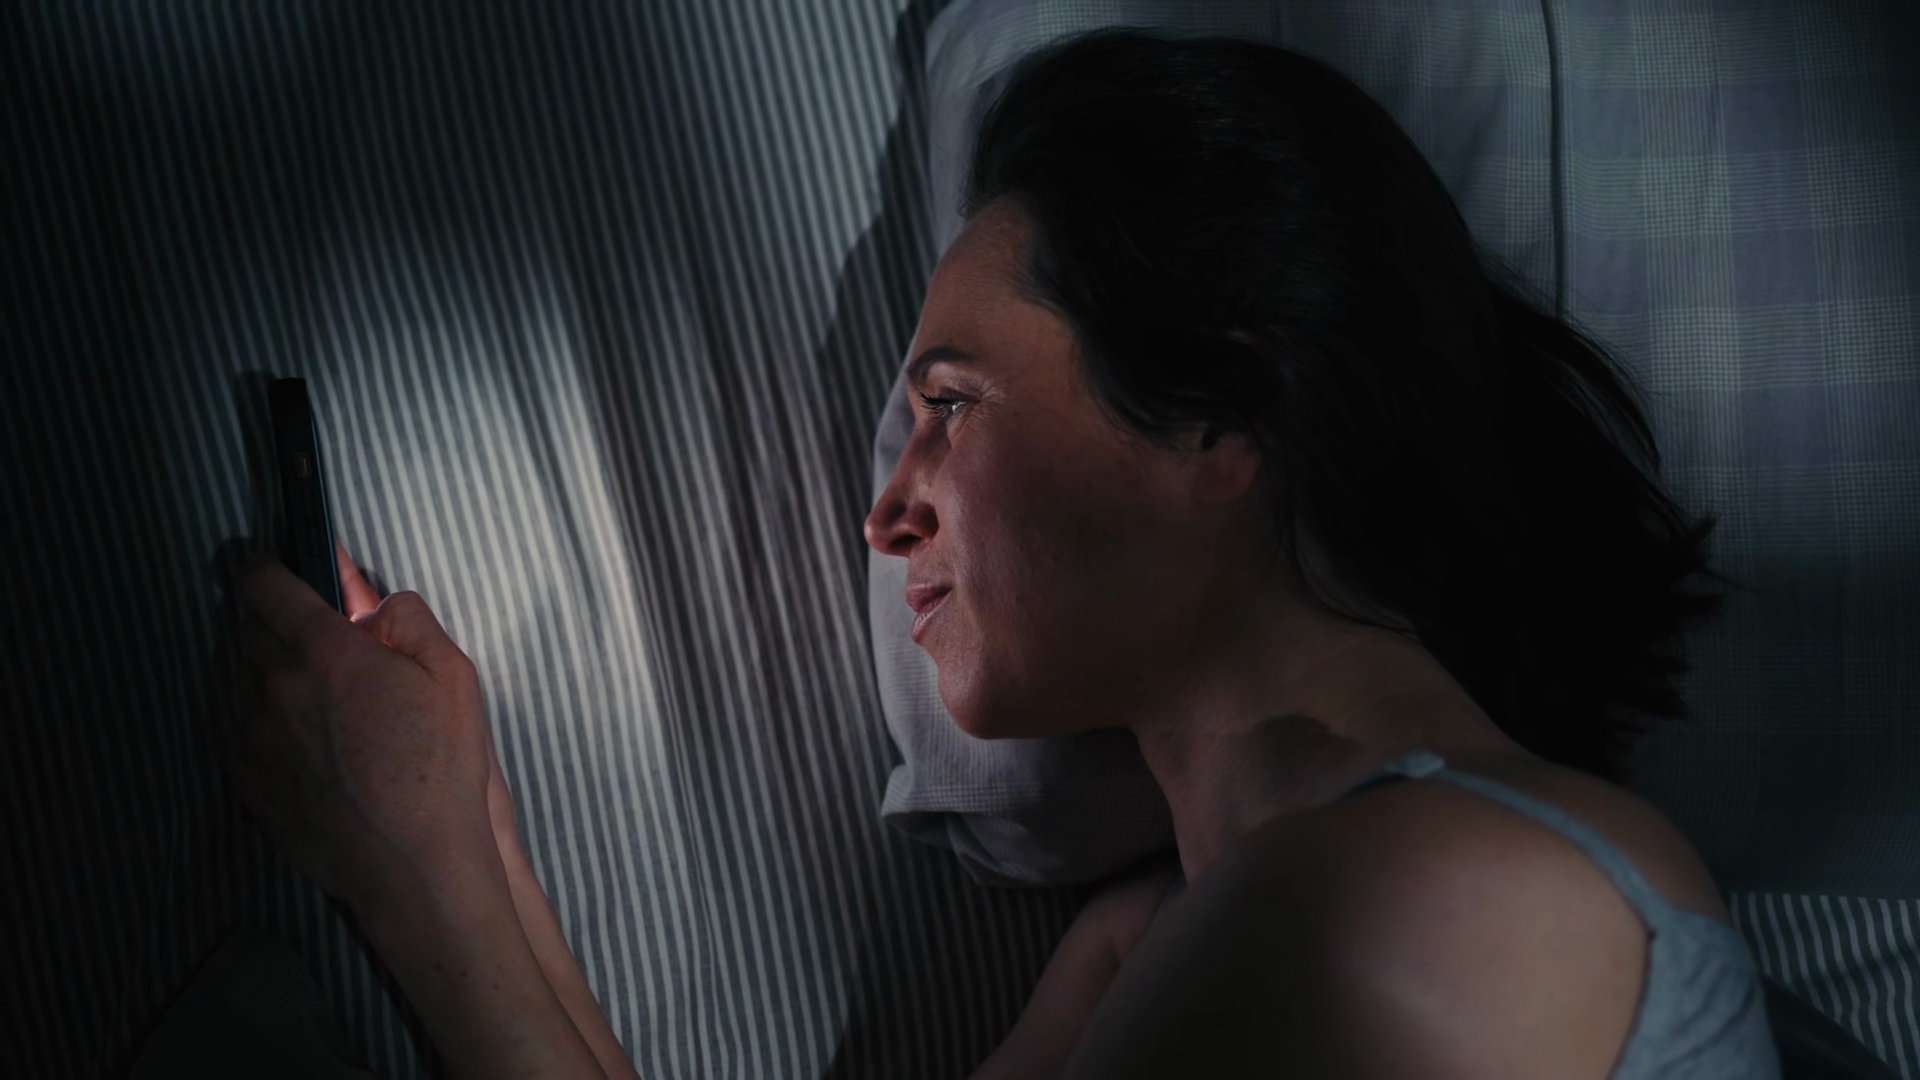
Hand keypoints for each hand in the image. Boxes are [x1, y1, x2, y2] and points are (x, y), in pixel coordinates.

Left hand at [227, 540, 499, 912]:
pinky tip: (302, 733)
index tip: (267, 560)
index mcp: (327, 653)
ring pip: (239, 677)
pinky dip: (261, 715)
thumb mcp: (453, 674)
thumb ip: (407, 618)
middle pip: (246, 627)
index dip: (264, 565)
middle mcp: (276, 688)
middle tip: (300, 622)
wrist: (413, 865)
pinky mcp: (247, 778)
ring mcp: (254, 736)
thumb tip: (372, 597)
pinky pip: (240, 726)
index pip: (267, 585)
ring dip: (263, 665)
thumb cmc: (442, 769)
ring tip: (308, 684)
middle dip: (267, 614)